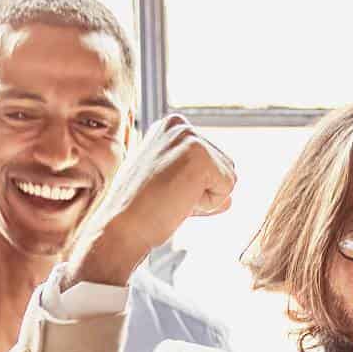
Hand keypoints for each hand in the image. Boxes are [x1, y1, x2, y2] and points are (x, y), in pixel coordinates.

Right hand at [66, 114, 235, 285]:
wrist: (122, 226)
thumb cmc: (139, 210)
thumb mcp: (169, 184)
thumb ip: (199, 183)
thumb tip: (230, 199)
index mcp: (169, 127)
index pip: (211, 160)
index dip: (193, 186)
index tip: (164, 189)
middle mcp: (179, 125)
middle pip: (224, 166)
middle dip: (202, 191)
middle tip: (168, 197)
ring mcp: (190, 138)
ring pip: (228, 178)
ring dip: (205, 199)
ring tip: (172, 198)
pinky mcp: (200, 157)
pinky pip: (227, 190)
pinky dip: (207, 205)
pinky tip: (179, 201)